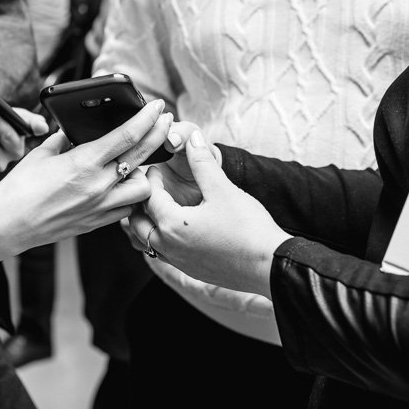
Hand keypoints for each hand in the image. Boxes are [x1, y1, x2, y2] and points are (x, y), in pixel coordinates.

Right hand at [0, 99, 175, 261]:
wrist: (5, 225)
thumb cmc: (18, 189)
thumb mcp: (40, 154)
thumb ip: (63, 138)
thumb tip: (74, 128)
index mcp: (83, 162)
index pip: (127, 135)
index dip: (146, 118)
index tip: (157, 106)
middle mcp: (97, 185)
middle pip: (142, 155)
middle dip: (158, 134)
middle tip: (166, 120)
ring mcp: (99, 207)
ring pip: (142, 188)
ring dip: (145, 172)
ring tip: (137, 163)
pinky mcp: (96, 223)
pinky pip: (126, 208)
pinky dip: (129, 195)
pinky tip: (122, 186)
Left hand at [125, 129, 287, 294]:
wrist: (270, 266)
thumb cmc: (248, 228)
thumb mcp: (223, 189)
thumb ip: (203, 162)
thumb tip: (193, 138)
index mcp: (172, 224)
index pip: (149, 197)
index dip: (151, 179)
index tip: (155, 168)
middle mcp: (169, 246)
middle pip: (138, 222)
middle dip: (140, 203)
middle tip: (150, 186)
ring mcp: (179, 262)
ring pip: (148, 241)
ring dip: (148, 223)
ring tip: (159, 206)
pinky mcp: (191, 271)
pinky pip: (163, 254)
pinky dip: (161, 239)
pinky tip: (176, 229)